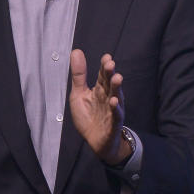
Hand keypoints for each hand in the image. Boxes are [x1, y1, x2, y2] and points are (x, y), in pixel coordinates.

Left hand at [69, 49, 130, 164]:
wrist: (95, 142)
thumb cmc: (88, 116)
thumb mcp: (79, 94)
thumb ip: (79, 75)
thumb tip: (76, 51)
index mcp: (100, 90)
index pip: (103, 76)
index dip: (104, 67)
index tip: (106, 57)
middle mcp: (108, 97)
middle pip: (110, 84)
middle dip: (111, 74)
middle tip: (111, 64)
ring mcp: (112, 110)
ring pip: (116, 97)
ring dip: (117, 88)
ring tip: (117, 78)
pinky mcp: (113, 124)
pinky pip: (116, 115)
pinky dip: (116, 109)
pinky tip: (114, 102)